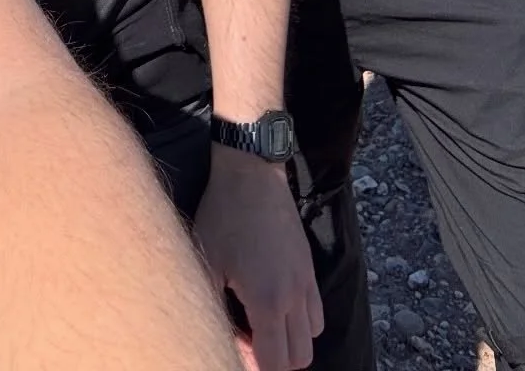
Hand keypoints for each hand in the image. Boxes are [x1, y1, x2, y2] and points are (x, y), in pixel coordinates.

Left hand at [194, 147, 322, 370]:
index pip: (275, 363)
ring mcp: (306, 282)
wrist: (251, 173)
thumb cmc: (222, 216)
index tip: (234, 350)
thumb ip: (217, 311)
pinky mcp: (310, 267)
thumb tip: (222, 340)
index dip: (255, 366)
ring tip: (260, 322)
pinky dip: (302, 321)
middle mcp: (294, 297)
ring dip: (290, 341)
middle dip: (275, 359)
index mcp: (268, 301)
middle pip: (299, 358)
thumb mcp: (208, 263)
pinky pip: (317, 312)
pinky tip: (274, 302)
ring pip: (312, 337)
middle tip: (247, 338)